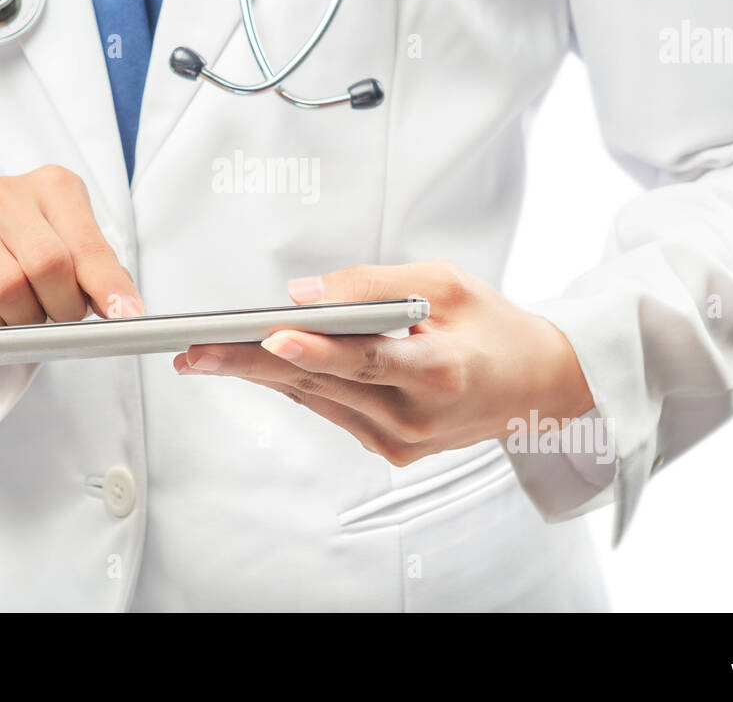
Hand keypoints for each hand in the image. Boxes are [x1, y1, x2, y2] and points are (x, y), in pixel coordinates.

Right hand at [0, 165, 141, 331]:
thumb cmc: (25, 248)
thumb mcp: (71, 246)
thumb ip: (100, 272)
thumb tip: (126, 308)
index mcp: (52, 186)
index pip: (87, 242)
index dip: (107, 284)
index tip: (126, 316)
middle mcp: (6, 195)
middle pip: (47, 264)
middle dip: (62, 306)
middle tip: (60, 315)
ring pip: (8, 288)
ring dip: (25, 318)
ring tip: (25, 311)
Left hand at [174, 260, 592, 465]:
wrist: (537, 388)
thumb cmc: (495, 329)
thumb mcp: (446, 283)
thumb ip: (373, 285)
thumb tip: (303, 294)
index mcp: (440, 370)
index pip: (366, 359)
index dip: (316, 348)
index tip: (272, 334)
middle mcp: (416, 415)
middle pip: (322, 383)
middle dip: (251, 364)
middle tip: (195, 352)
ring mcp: (401, 440)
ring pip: (316, 398)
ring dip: (260, 375)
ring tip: (207, 354)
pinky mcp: (391, 449)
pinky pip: (330, 409)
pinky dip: (297, 383)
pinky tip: (259, 365)